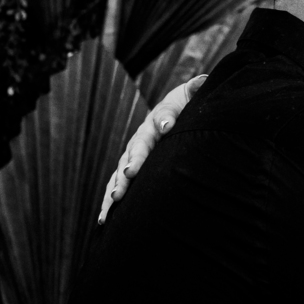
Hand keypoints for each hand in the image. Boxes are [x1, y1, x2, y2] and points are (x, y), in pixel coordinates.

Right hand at [98, 73, 208, 223]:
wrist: (171, 115)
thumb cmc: (184, 106)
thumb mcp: (190, 96)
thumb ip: (195, 91)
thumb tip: (201, 83)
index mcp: (158, 120)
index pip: (160, 120)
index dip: (163, 122)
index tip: (166, 127)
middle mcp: (140, 139)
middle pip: (134, 151)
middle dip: (132, 164)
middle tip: (129, 176)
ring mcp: (132, 157)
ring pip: (121, 172)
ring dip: (117, 186)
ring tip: (114, 201)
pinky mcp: (129, 174)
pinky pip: (116, 188)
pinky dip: (109, 203)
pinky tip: (102, 220)